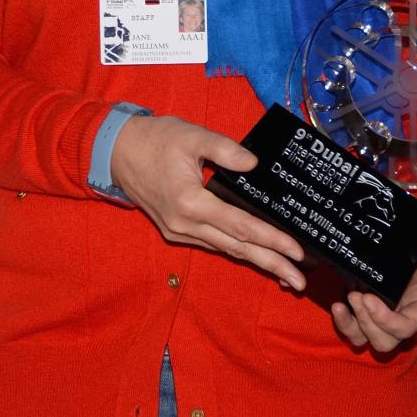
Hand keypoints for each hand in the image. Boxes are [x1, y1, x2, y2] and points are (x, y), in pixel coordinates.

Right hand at [111, 115, 306, 289]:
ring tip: (285, 275)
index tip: (297, 251)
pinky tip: (254, 256)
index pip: (241, 226)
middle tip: (300, 281)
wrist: (116, 152)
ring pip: (225, 250)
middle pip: (237, 248)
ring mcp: (178, 231)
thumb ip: (226, 150)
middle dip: (271, 265)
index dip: (272, 239)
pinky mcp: (175, 230)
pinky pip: (212, 245)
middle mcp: (185, 224)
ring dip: (256, 262)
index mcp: (191, 202)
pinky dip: (236, 251)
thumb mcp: (192, 135)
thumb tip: (254, 164)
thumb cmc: (155, 140)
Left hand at [331, 197, 416, 352]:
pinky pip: (359, 324)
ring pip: (368, 337)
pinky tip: (338, 304)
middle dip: (367, 323)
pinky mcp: (376, 299)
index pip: (408, 325)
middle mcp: (408, 308)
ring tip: (343, 301)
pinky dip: (346, 321)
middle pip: (386, 339)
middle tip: (356, 296)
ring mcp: (391, 307)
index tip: (369, 298)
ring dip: (352, 326)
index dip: (387, 322)